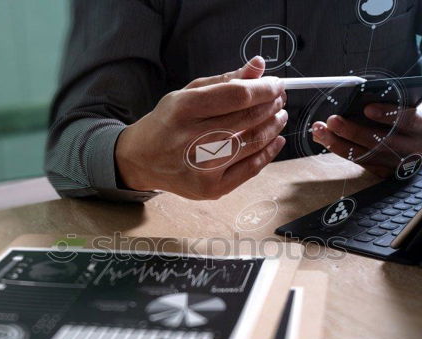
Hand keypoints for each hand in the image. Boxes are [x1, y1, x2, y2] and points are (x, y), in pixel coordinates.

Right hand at [116, 57, 287, 199]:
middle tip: (279, 99)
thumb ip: (224, 81)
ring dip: (273, 127)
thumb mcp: (187, 94)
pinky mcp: (211, 188)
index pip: (237, 96)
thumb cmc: (168, 123)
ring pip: (253, 143)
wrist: (142, 160)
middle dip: (271, 106)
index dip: (264, 89)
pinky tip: (276, 140)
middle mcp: (192, 139)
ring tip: (279, 116)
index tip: (276, 84)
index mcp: (184, 109)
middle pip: (248, 119)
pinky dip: (269, 152)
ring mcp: (202, 168)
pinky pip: (251, 169)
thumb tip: (258, 67)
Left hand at [311, 98, 421, 177]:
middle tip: (332, 120)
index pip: (408, 120)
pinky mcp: (387, 172)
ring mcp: (400, 163)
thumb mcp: (406, 100)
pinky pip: (361, 163)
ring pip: (367, 156)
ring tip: (321, 131)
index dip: (388, 114)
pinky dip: (341, 151)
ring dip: (339, 144)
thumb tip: (356, 100)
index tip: (368, 108)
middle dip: (353, 131)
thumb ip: (388, 100)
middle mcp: (414, 148)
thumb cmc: (409, 110)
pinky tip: (326, 140)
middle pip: (381, 142)